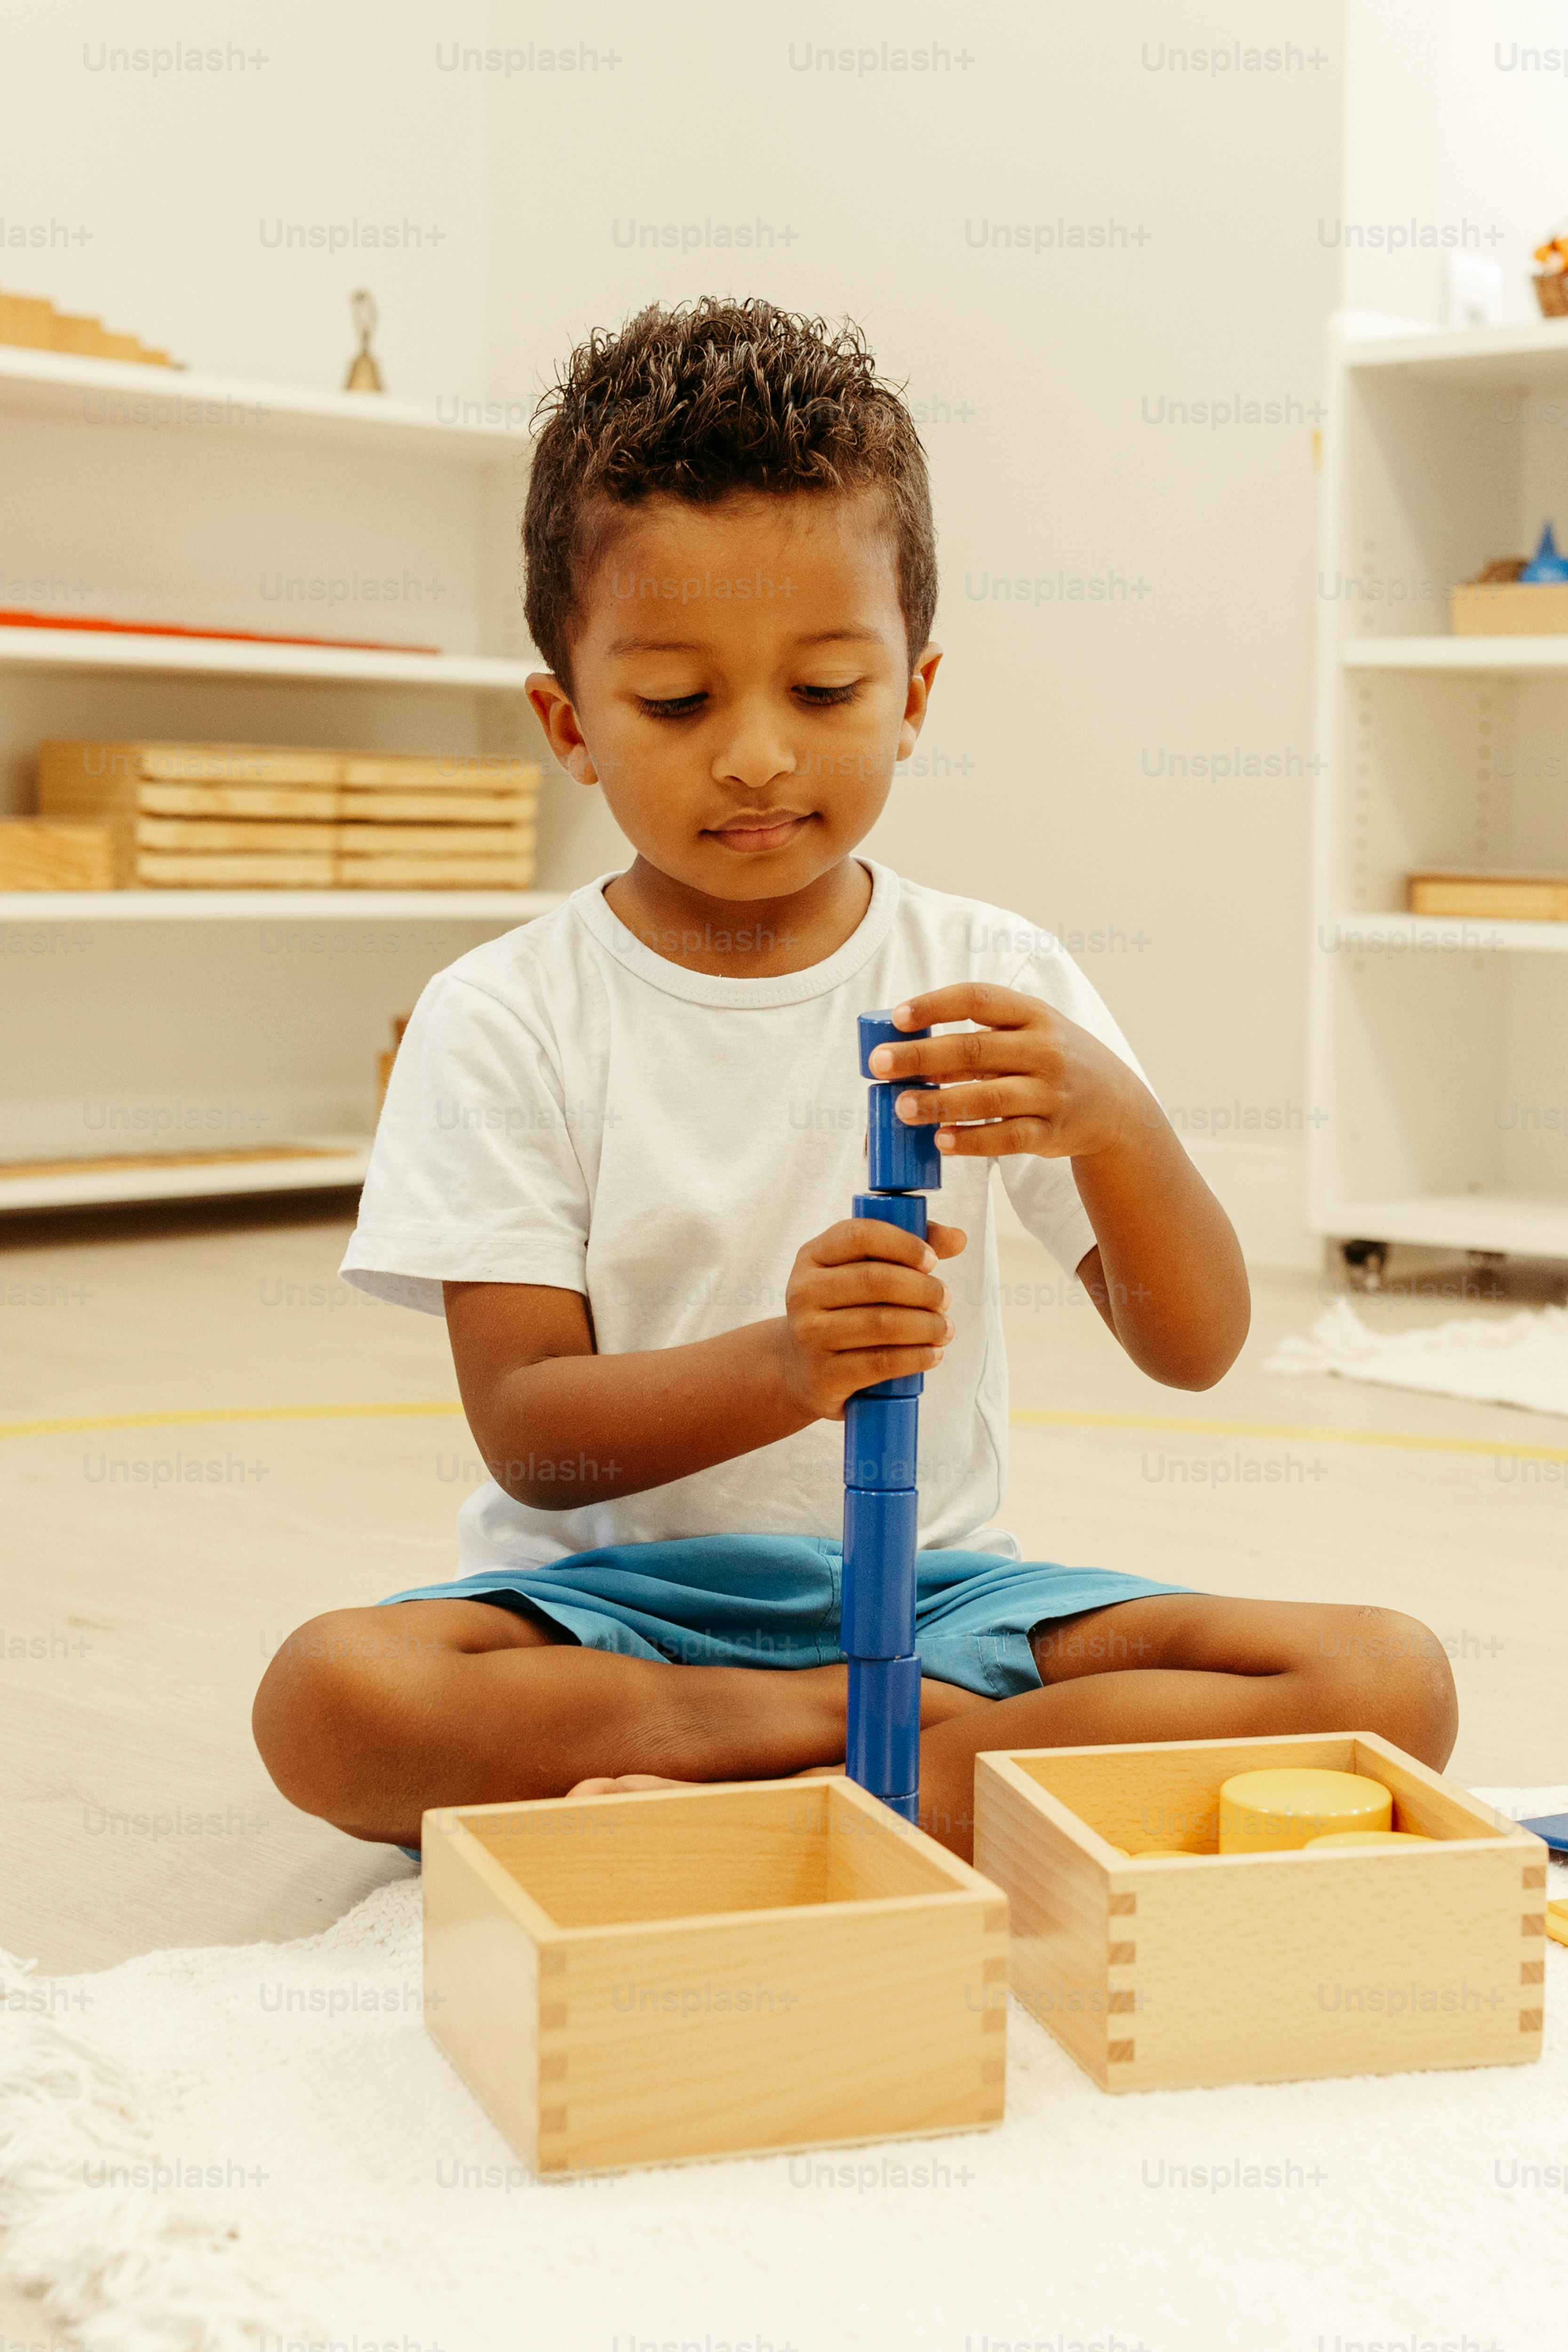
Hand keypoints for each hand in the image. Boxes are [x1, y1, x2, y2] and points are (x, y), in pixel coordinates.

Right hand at [778, 1215, 967, 1420]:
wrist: (799, 1368)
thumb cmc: (841, 1310)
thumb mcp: (859, 1271)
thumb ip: (906, 1248)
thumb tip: (957, 1238)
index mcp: (813, 1256)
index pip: (859, 1235)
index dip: (903, 1244)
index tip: (932, 1261)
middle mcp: (804, 1292)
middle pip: (875, 1280)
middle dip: (923, 1289)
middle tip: (945, 1299)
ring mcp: (810, 1335)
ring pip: (881, 1323)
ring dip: (926, 1325)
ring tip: (945, 1329)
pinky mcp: (824, 1376)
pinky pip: (880, 1362)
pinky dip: (916, 1357)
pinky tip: (933, 1354)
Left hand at [868, 982, 1145, 1161]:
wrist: (1116, 1105)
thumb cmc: (1053, 1061)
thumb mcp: (1031, 1032)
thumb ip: (982, 1034)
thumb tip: (908, 1043)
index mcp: (1034, 1015)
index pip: (979, 999)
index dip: (936, 1005)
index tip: (898, 1016)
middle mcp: (1045, 1050)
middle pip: (975, 1049)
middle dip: (922, 1056)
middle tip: (879, 1064)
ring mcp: (1050, 1093)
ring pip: (989, 1097)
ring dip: (940, 1102)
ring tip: (901, 1107)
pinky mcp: (1051, 1133)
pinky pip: (1007, 1138)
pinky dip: (972, 1140)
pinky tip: (941, 1140)